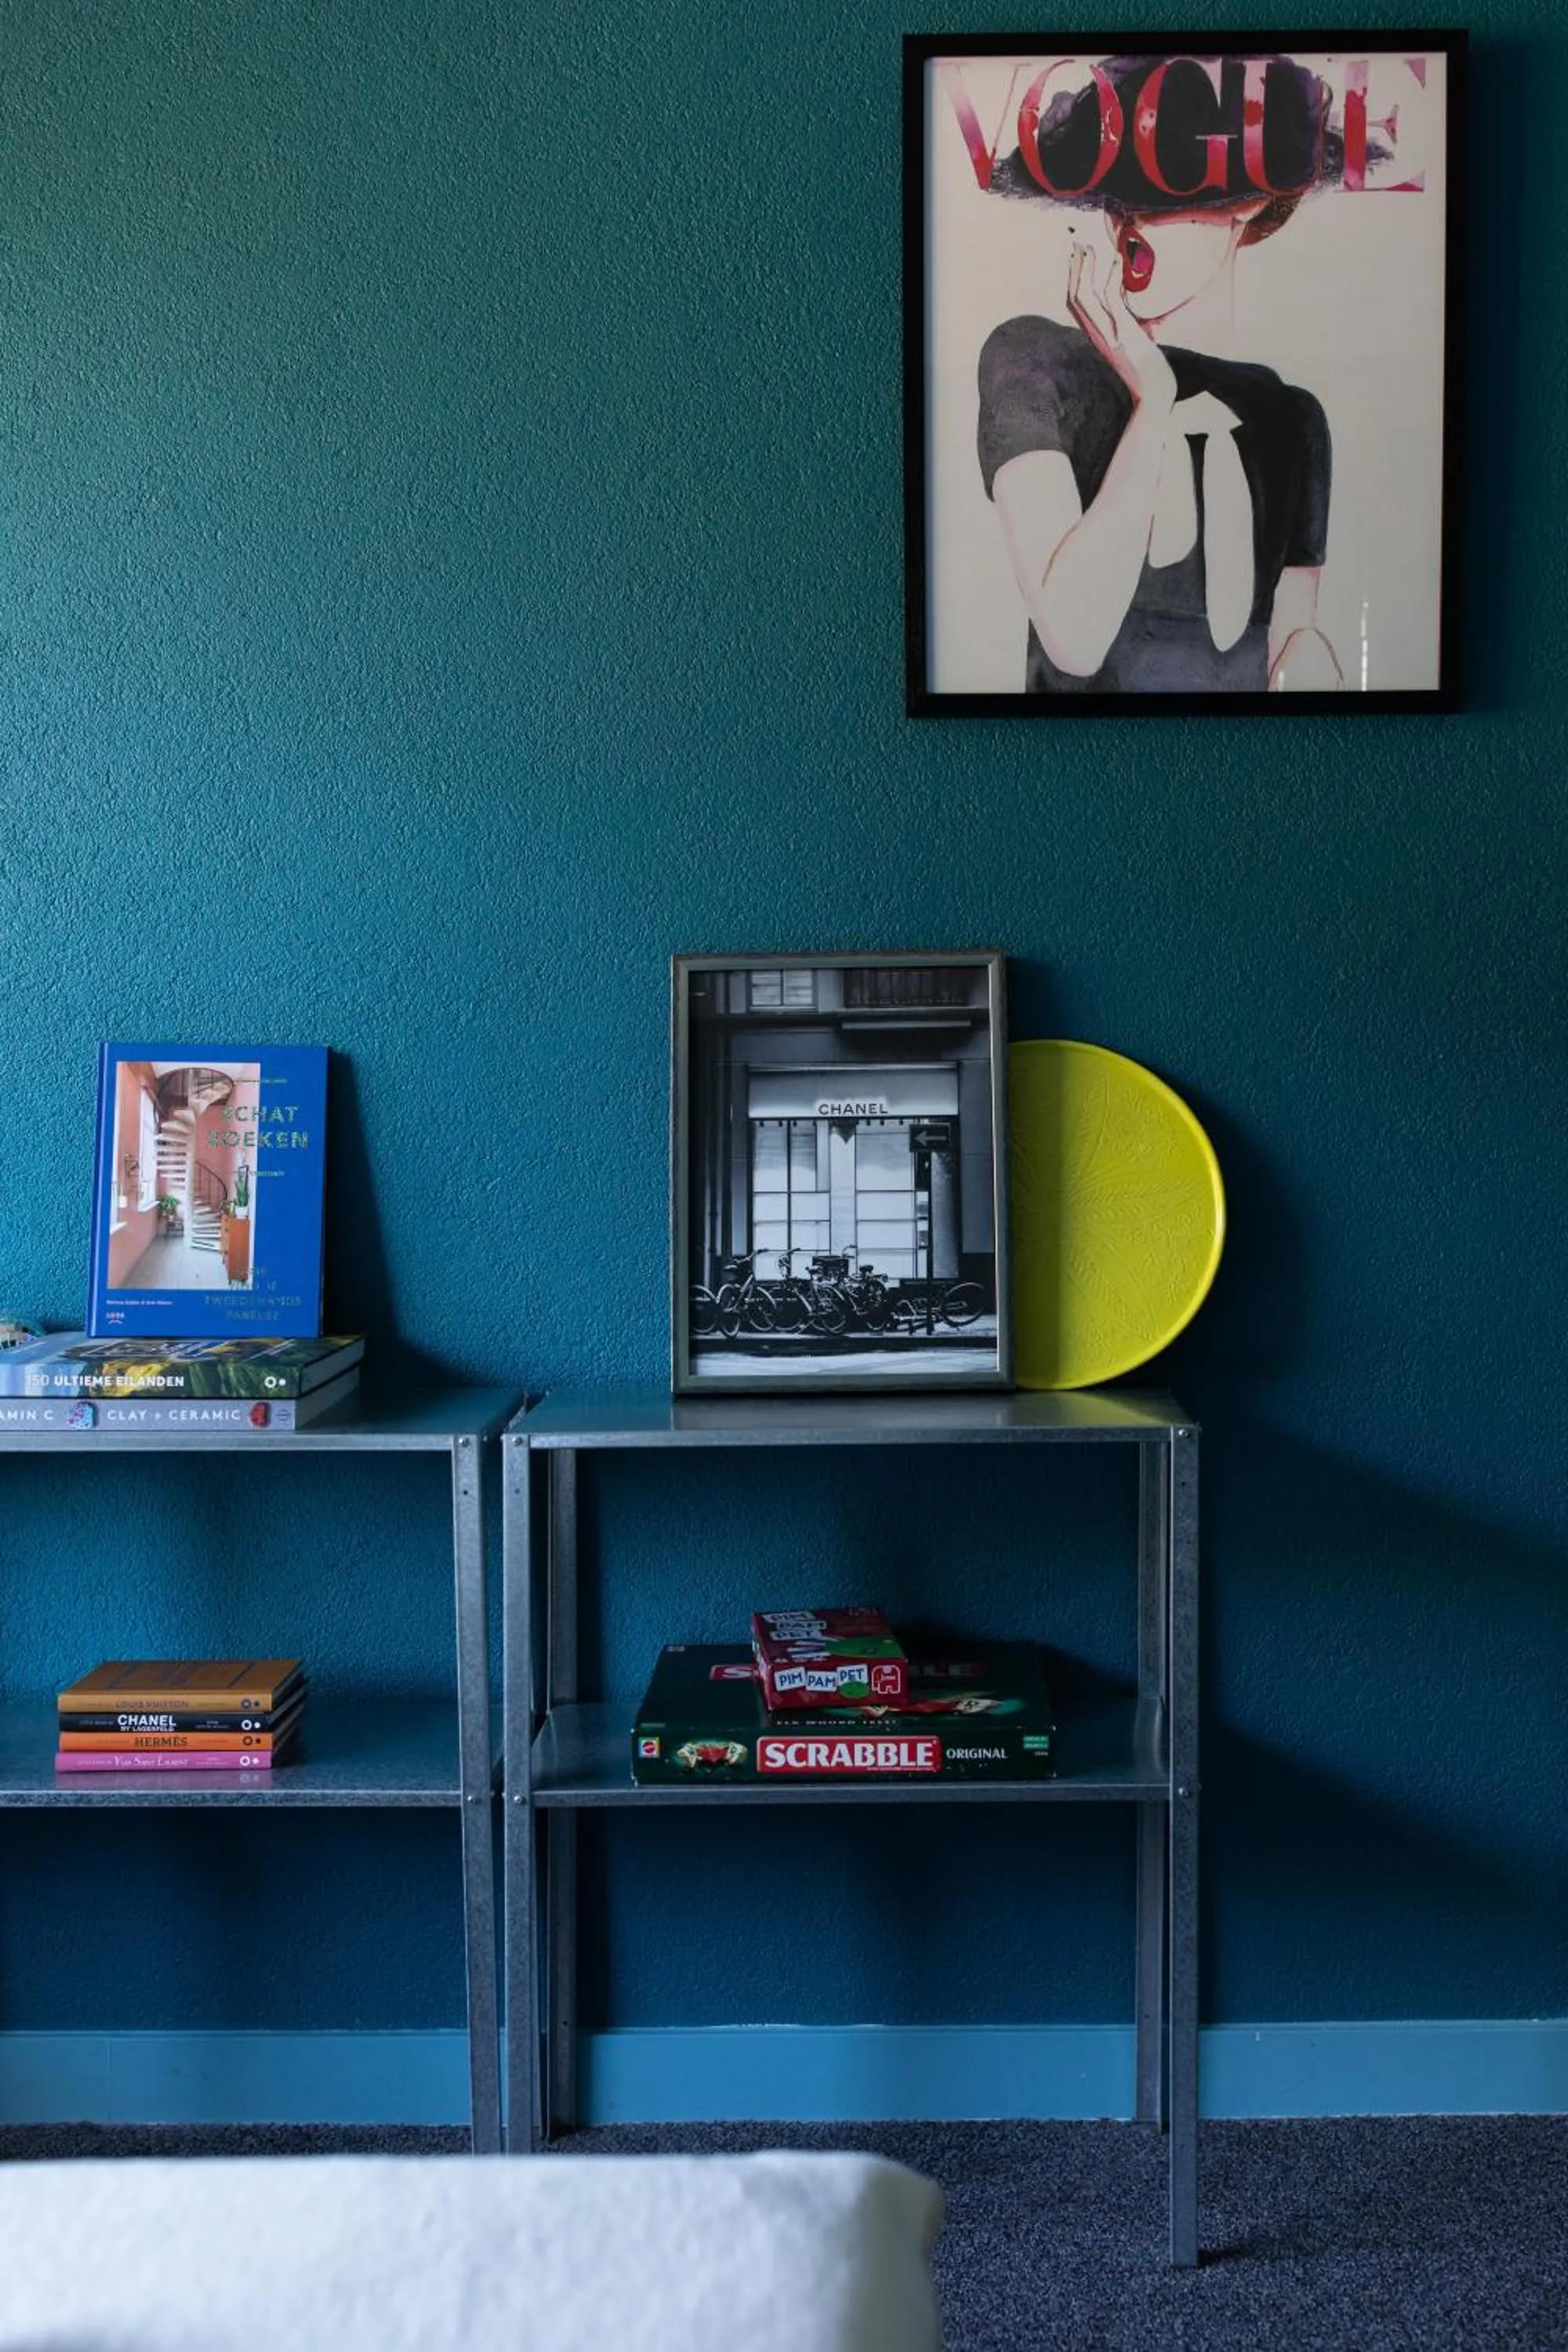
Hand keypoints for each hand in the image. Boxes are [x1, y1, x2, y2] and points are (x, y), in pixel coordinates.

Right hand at [1066, 242, 1176, 413]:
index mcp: (1097, 336)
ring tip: (1089, 245)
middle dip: (1073, 267)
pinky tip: (1116, 259)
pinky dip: (1111, 277)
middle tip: (1075, 241)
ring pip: (1085, 296)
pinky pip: (1111, 300)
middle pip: (1074, 296)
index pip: (1076, 304)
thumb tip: (1146, 325)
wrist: (1155, 396)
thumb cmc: (1150, 373)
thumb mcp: (1138, 346)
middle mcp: (1097, 335)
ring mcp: (1108, 334)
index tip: (1076, 255)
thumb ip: (1134, 331)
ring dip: (1085, 268)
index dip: (1072, 278)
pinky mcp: (1123, 334)